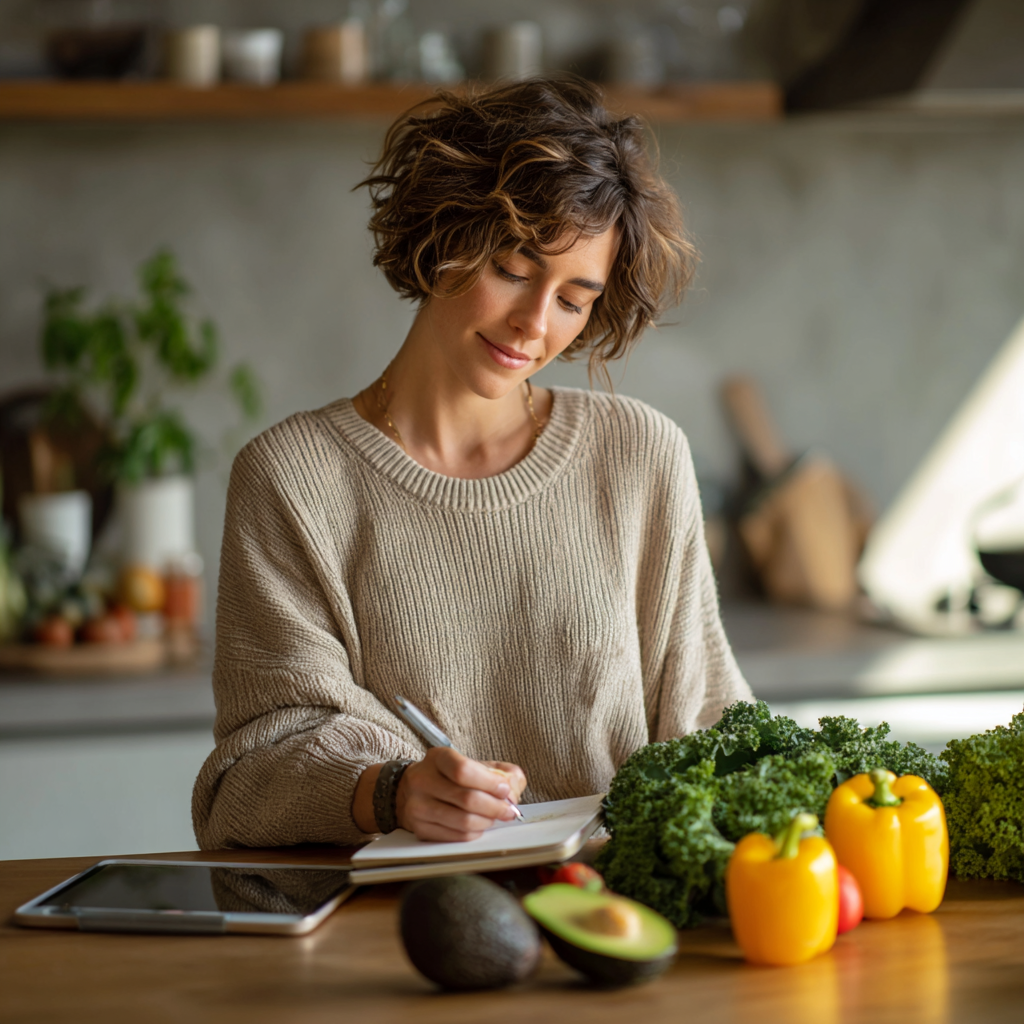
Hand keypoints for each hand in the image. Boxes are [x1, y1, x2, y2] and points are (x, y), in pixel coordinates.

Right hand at [396, 748, 527, 841]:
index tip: (504, 789)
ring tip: (494, 817)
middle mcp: (422, 780)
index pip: (462, 770)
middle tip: (508, 810)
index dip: (488, 782)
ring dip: (486, 821)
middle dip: (495, 807)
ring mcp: (418, 806)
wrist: (413, 790)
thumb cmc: (451, 776)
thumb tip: (513, 790)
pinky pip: (455, 836)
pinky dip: (474, 832)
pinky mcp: (420, 828)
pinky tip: (480, 825)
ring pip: (462, 821)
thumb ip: (501, 771)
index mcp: (438, 758)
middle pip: (466, 799)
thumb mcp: (474, 764)